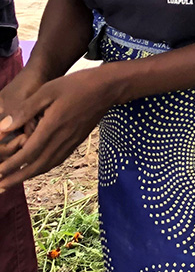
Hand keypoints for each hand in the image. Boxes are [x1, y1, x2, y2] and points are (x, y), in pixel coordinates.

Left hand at [0, 67, 122, 189]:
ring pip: (48, 165)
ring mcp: (71, 142)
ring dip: (29, 176)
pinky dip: (44, 168)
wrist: (108, 88)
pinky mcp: (77, 141)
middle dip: (17, 177)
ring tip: (15, 182)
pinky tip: (37, 168)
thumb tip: (4, 127)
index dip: (11, 165)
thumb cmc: (76, 85)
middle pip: (37, 165)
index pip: (28, 153)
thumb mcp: (48, 90)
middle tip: (1, 187)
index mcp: (52, 127)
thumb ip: (26, 109)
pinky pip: (57, 160)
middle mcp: (62, 139)